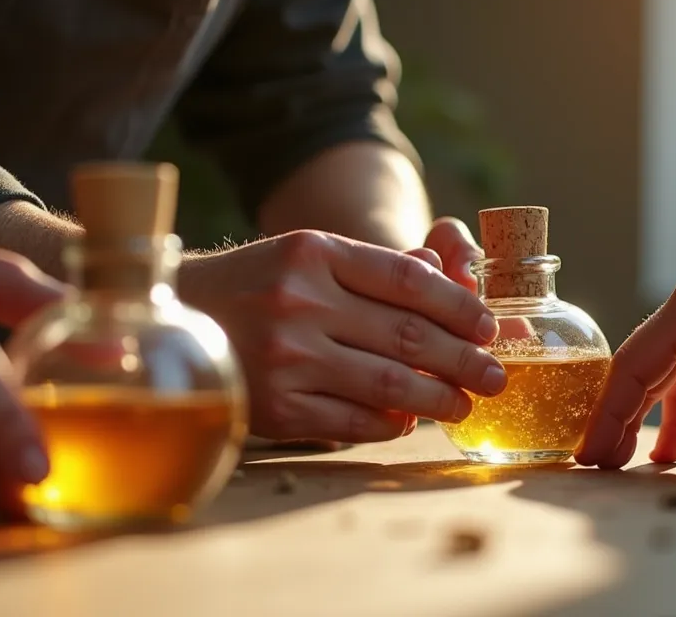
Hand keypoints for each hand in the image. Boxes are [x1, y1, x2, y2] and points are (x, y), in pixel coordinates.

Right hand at [178, 230, 506, 443]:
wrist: (180, 318)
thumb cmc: (260, 284)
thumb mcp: (310, 256)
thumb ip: (377, 268)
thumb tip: (450, 280)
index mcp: (314, 252)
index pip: (409, 280)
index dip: (460, 307)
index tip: (489, 328)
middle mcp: (300, 301)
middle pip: (408, 335)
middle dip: (464, 360)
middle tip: (495, 375)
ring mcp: (287, 357)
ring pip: (389, 383)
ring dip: (438, 398)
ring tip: (464, 403)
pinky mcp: (277, 406)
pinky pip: (354, 420)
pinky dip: (391, 423)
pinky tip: (410, 420)